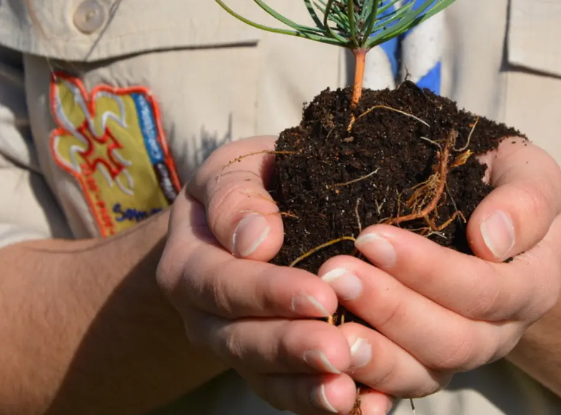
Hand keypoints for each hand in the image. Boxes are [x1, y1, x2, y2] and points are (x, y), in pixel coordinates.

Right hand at [156, 136, 392, 413]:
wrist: (249, 221)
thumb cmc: (250, 186)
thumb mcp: (232, 170)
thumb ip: (236, 195)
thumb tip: (255, 239)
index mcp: (191, 267)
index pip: (224, 286)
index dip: (270, 293)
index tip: (321, 296)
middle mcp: (208, 320)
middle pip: (243, 343)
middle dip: (292, 349)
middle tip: (338, 352)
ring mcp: (241, 352)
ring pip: (269, 381)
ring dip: (308, 390)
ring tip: (347, 393)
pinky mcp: (275, 373)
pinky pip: (295, 397)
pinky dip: (326, 405)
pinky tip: (370, 407)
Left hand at [315, 137, 560, 400]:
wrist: (497, 219)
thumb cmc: (507, 184)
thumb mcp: (528, 173)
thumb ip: (525, 201)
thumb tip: (491, 240)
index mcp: (533, 285)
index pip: (486, 290)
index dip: (429, 270)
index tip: (371, 237)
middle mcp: (501, 332)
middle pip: (454, 341)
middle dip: (392, 310)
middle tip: (336, 274)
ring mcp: (462, 355)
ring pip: (424, 374)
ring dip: (375, 354)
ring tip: (330, 330)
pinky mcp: (425, 367)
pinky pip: (397, 387)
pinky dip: (365, 383)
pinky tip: (331, 369)